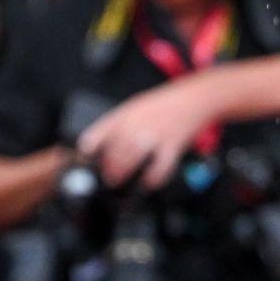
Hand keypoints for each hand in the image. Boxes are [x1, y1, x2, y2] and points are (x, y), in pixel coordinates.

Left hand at [76, 79, 221, 190]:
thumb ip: (117, 126)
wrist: (195, 97)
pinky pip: (159, 168)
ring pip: (129, 160)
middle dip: (106, 169)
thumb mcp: (132, 108)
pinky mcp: (172, 146)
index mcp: (122, 116)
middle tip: (106, 178)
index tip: (85, 162)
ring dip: (122, 175)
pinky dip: (152, 179)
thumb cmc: (163, 104)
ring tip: (119, 182)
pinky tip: (148, 183)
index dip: (86, 153)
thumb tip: (100, 147)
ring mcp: (153, 136)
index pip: (94, 136)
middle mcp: (134, 125)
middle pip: (110, 153)